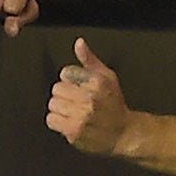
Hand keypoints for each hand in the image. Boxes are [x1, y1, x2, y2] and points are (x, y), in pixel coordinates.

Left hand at [47, 38, 130, 155]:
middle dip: (65, 95)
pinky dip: (57, 121)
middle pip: (56, 89)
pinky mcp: (74, 130)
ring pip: (52, 104)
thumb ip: (90, 60)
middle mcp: (90, 98)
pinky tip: (70, 121)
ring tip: (74, 112)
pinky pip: (51, 119)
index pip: (65, 73)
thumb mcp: (108, 77)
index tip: (81, 88)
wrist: (124, 133)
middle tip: (78, 102)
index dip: (71, 81)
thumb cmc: (114, 105)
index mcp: (98, 82)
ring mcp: (82, 115)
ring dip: (61, 108)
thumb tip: (79, 43)